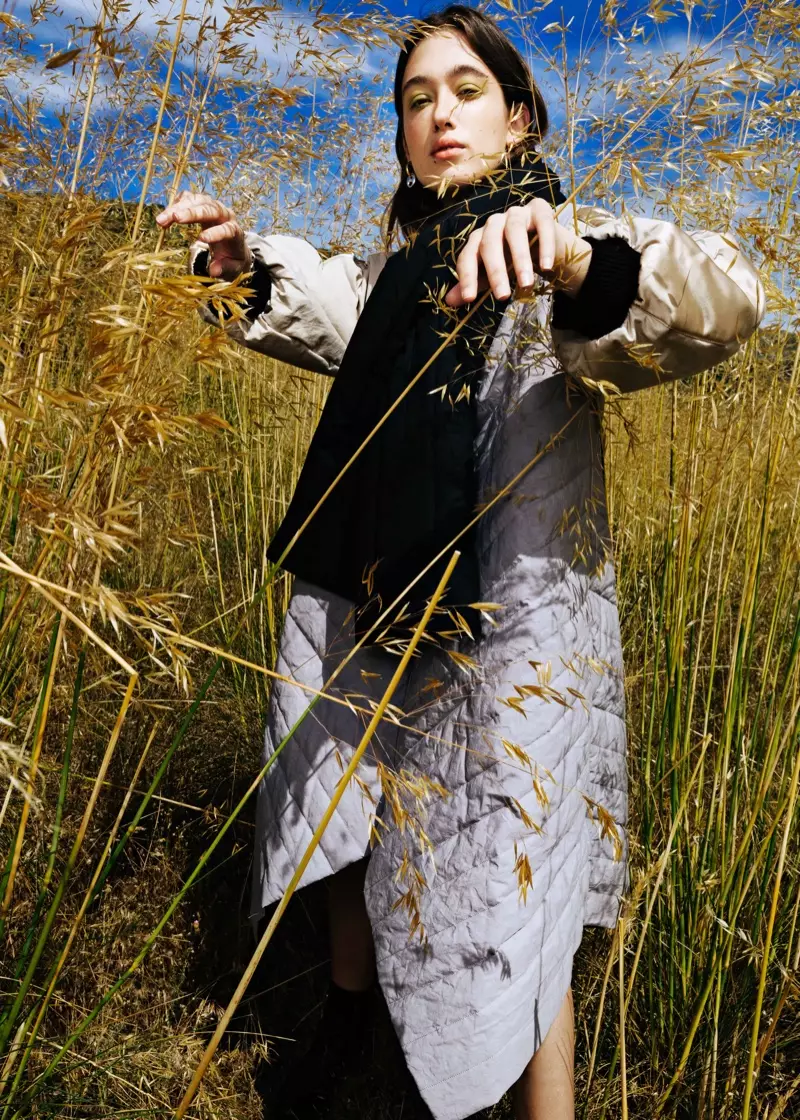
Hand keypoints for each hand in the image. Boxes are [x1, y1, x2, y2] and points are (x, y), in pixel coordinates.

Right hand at [155, 191, 251, 280]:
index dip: (215, 233)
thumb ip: (224, 268)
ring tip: (161, 220)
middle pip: (210, 209)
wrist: (231, 243)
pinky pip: (188, 198)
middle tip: (175, 218)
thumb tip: (214, 271)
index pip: (227, 229)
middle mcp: (225, 215)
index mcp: (235, 232)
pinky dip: (176, 205)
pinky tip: (166, 215)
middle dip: (192, 213)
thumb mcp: (231, 267)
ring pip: (196, 200)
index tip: (201, 239)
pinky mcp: (201, 202)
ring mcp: (213, 206)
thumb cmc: (230, 257)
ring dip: (178, 208)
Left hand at [444, 198, 592, 307]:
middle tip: (503, 297)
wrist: (544, 244)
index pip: (468, 256)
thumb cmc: (512, 259)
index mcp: (478, 238)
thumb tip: (449, 301)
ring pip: (515, 232)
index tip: (470, 299)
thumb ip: (475, 283)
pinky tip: (546, 267)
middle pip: (490, 243)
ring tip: (526, 285)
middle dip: (495, 271)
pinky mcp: (540, 210)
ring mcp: (517, 214)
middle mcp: (494, 223)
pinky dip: (544, 246)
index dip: (467, 277)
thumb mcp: (492, 274)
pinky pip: (542, 225)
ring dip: (520, 259)